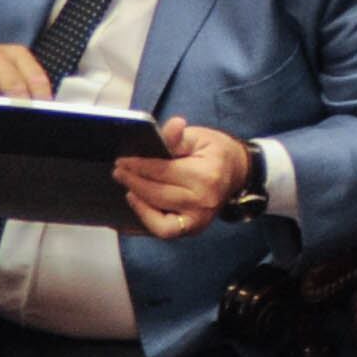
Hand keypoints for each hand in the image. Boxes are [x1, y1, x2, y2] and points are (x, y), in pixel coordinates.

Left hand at [115, 120, 253, 239]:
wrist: (237, 172)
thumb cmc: (216, 152)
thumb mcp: (199, 137)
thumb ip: (178, 137)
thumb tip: (171, 126)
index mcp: (206, 174)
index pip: (162, 171)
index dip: (138, 166)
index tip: (122, 160)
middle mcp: (203, 200)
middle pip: (156, 193)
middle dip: (133, 181)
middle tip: (119, 171)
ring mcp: (199, 218)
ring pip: (157, 214)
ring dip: (138, 200)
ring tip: (128, 187)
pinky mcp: (194, 228)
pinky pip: (164, 230)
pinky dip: (147, 220)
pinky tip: (139, 204)